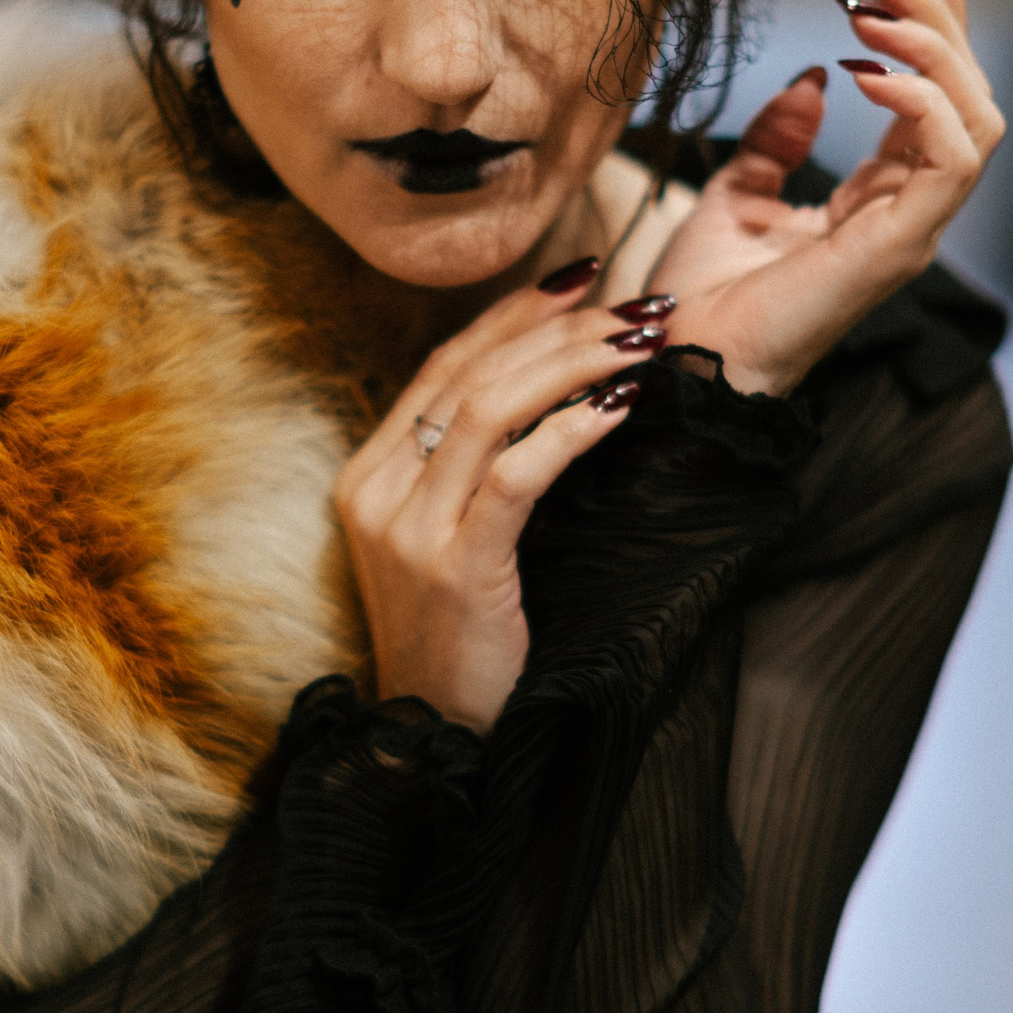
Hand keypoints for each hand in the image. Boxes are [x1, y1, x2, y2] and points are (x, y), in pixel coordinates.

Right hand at [335, 266, 663, 732]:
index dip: (514, 312)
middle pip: (471, 371)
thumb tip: (553, 387)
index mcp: (369, 473)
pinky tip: (623, 409)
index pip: (444, 364)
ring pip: (493, 406)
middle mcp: (378, 489)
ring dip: (578, 364)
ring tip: (643, 345)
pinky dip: (576, 429)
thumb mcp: (452, 538)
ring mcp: (409, 527)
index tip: (583, 279)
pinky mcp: (455, 566)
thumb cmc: (462, 636)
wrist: (434, 732)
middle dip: (563, 327)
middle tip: (638, 306)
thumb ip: (475, 469)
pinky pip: (520, 472)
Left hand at [647, 0, 1001, 394]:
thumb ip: (778, 138)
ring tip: (867, 8)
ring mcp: (910, 229)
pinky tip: (866, 70)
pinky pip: (948, 157)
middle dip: (933, 14)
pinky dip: (920, 100)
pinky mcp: (897, 246)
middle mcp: (908, 210)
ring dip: (932, 45)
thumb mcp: (736, 192)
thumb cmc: (702, 297)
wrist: (678, 362)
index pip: (936, 95)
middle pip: (966, 92)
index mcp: (878, 198)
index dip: (942, 20)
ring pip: (976, 116)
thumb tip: (815, 78)